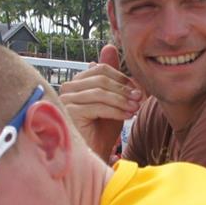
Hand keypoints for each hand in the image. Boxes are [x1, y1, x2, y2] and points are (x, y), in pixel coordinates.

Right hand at [58, 44, 141, 159]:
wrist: (94, 157)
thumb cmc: (103, 131)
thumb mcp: (113, 101)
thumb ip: (112, 78)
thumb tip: (109, 47)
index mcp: (77, 83)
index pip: (100, 69)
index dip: (121, 79)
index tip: (137, 90)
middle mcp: (67, 89)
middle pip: (100, 79)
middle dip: (123, 89)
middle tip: (139, 99)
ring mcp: (65, 100)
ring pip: (99, 92)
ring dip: (121, 100)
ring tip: (135, 109)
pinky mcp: (68, 113)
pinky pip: (96, 106)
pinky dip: (115, 111)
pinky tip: (127, 116)